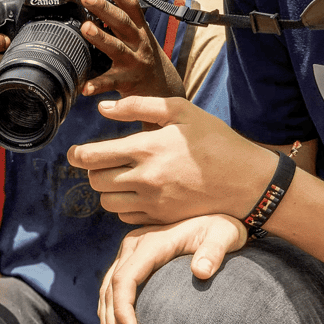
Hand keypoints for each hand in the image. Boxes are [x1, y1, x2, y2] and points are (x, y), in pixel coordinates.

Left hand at [67, 96, 278, 226]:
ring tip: (119, 176)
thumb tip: (103, 108)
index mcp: (148, 147)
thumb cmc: (216, 140)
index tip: (76, 152)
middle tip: (99, 162)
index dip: (78, 154)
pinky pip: (127, 217)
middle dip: (92, 170)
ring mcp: (154, 202)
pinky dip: (125, 206)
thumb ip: (139, 106)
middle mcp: (146, 177)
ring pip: (108, 202)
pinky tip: (137, 192)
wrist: (246, 181)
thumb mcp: (182, 112)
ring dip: (107, 189)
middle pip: (96, 180)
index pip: (95, 156)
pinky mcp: (162, 218)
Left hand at [77, 0, 185, 102]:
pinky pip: (111, 82)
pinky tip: (85, 87)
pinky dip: (97, 85)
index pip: (131, 5)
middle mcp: (139, 43)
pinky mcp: (127, 81)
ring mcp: (134, 62)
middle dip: (104, 8)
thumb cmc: (146, 60)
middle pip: (122, 22)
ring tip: (85, 28)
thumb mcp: (141, 37)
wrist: (164, 91)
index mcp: (140, 30)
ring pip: (116, 48)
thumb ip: (124, 23)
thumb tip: (98, 5)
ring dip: (101, 37)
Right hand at [99, 214, 247, 323]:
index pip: (126, 278)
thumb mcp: (225, 235)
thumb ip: (214, 252)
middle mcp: (135, 245)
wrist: (218, 217)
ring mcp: (131, 253)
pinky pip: (114, 289)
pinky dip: (112, 313)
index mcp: (152, 242)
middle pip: (111, 288)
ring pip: (107, 291)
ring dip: (108, 323)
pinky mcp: (134, 262)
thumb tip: (200, 272)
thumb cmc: (223, 228)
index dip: (123, 308)